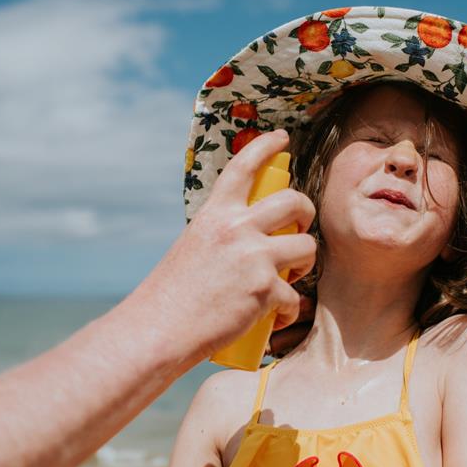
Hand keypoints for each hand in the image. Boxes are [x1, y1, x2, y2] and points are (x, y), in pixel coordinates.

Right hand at [122, 129, 316, 359]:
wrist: (158, 329)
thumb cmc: (172, 294)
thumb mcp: (194, 247)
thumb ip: (222, 236)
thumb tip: (250, 239)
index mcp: (215, 214)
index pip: (244, 167)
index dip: (265, 146)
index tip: (281, 137)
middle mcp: (236, 228)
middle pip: (294, 202)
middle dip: (307, 212)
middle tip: (300, 228)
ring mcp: (253, 258)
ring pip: (307, 247)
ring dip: (306, 263)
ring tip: (291, 277)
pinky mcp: (265, 290)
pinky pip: (295, 296)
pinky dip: (288, 310)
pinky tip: (276, 317)